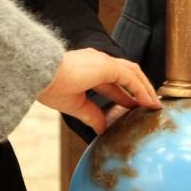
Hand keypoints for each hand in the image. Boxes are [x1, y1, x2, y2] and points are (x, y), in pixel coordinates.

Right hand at [37, 48, 159, 134]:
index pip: (112, 80)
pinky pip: (130, 77)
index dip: (124, 94)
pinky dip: (141, 89)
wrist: (37, 73)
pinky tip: (148, 102)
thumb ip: (91, 115)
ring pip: (132, 72)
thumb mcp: (74, 104)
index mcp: (86, 68)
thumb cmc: (48, 85)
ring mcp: (101, 61)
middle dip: (138, 89)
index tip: (133, 107)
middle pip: (125, 73)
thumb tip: (103, 130)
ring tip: (153, 105)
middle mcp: (96, 61)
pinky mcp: (106, 66)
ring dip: (144, 88)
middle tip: (148, 105)